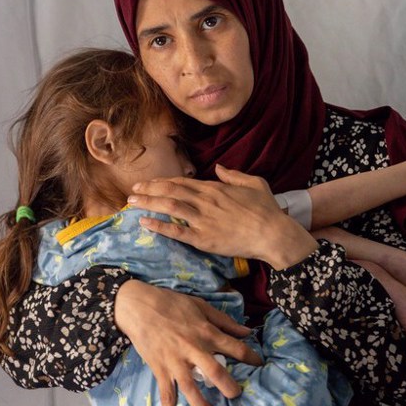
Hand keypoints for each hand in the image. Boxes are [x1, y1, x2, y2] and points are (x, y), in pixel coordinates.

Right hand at [115, 280, 262, 405]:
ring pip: (191, 388)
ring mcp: (175, 362)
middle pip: (215, 372)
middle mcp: (193, 349)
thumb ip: (224, 320)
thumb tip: (247, 331)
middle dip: (230, 386)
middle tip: (237, 395)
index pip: (234, 347)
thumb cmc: (171, 303)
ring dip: (203, 405)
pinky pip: (166, 396)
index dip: (250, 357)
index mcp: (205, 332)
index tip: (259, 364)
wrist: (138, 306)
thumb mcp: (201, 305)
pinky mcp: (160, 370)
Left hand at [128, 164, 317, 268]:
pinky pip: (177, 231)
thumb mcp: (254, 183)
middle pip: (170, 191)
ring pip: (169, 207)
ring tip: (132, 202)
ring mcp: (203, 219)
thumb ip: (234, 175)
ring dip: (148, 203)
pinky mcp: (204, 238)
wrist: (273, 233)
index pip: (182, 182)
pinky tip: (145, 222)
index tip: (149, 183)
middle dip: (148, 190)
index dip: (163, 182)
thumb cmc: (267, 209)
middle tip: (132, 190)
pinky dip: (160, 226)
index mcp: (215, 188)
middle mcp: (205, 201)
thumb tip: (221, 167)